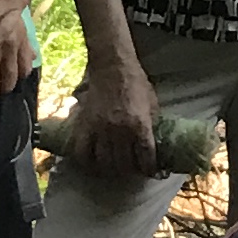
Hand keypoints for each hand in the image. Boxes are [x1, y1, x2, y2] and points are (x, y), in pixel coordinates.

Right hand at [64, 54, 160, 180]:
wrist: (112, 66)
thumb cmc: (136, 82)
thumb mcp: (152, 103)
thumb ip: (152, 123)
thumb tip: (154, 142)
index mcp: (140, 125)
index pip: (146, 157)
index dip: (148, 169)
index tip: (148, 172)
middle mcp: (120, 131)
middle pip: (124, 164)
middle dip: (129, 171)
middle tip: (130, 170)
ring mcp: (100, 129)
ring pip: (104, 162)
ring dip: (110, 169)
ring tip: (113, 168)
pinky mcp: (85, 125)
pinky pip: (82, 152)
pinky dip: (87, 162)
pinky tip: (92, 164)